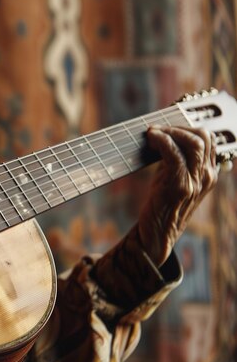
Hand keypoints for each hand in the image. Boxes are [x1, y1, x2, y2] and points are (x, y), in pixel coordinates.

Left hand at [135, 126, 217, 265]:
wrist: (157, 234)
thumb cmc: (162, 204)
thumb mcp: (175, 178)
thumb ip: (177, 160)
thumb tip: (164, 135)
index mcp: (210, 173)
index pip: (208, 140)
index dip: (185, 128)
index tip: (165, 128)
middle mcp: (208, 176)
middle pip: (203, 137)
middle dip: (178, 127)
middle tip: (157, 130)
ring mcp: (196, 181)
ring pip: (192, 142)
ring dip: (169, 132)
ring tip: (151, 133)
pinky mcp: (180, 185)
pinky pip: (174, 153)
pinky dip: (162, 140)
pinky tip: (151, 138)